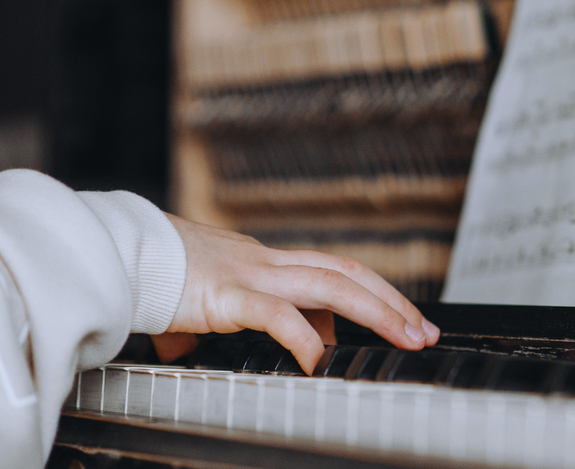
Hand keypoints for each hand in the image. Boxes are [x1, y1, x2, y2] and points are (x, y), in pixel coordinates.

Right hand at [155, 214, 439, 373]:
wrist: (112, 251)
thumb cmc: (147, 273)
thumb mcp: (192, 299)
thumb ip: (201, 322)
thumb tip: (187, 351)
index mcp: (264, 262)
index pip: (334, 270)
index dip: (373, 292)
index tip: (401, 318)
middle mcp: (266, 262)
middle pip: (348, 273)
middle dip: (393, 301)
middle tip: (425, 331)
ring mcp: (250, 274)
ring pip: (331, 286)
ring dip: (377, 312)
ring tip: (407, 338)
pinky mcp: (225, 294)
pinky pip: (276, 314)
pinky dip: (305, 337)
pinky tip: (321, 361)